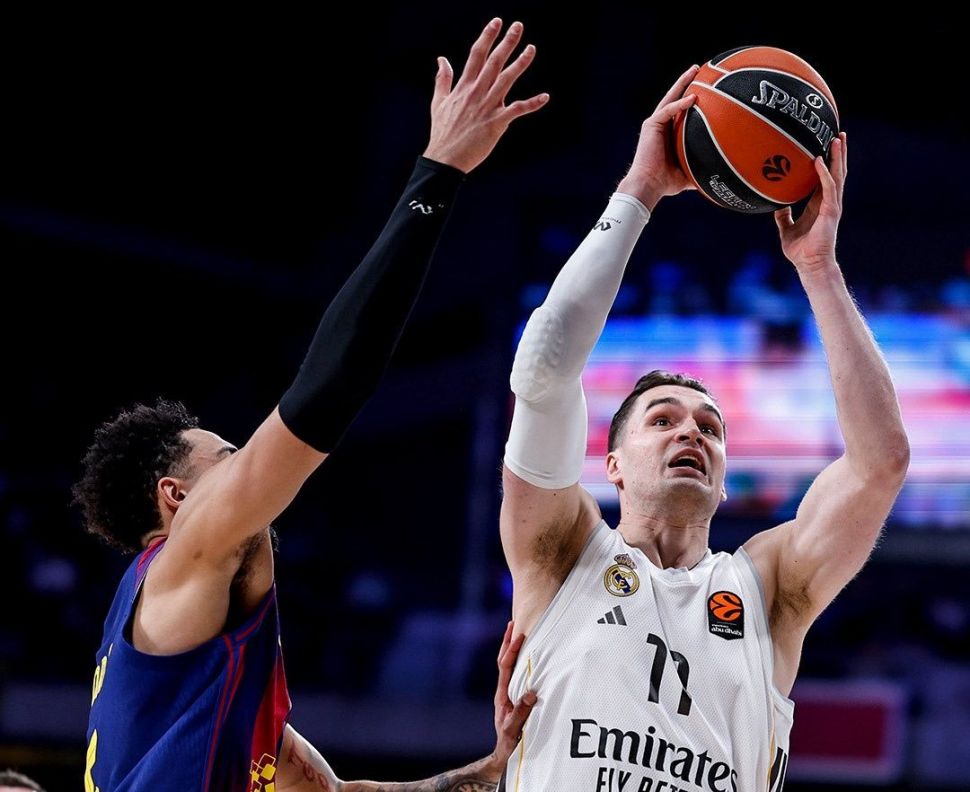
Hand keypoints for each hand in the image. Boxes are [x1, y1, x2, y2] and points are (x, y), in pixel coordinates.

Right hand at [423, 18, 548, 172]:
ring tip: (531, 49)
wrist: (445, 158)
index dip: (487, 37)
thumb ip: (443, 79)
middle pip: (494, 62)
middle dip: (507, 42)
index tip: (497, 22)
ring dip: (521, 63)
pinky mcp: (496, 123)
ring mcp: (487, 107)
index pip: (477, 55)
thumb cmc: (443, 132)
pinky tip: (545, 97)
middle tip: (518, 26)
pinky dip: (532, 104)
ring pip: (507, 80)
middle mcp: (477, 93)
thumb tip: (441, 59)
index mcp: (464, 87)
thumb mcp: (438, 102)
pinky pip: (517, 110)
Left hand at [483, 621, 536, 776]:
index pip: (505, 667)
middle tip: (512, 623)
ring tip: (517, 633)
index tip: (518, 634)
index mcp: (502, 695)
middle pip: (503, 662)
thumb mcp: (515, 729)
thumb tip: (532, 691)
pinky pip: (515, 675)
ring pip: (508, 667)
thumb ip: (522, 711)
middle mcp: (504, 692)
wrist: (505, 756)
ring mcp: (508, 694)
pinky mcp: (514, 698)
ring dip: (511, 649)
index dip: (511, 650)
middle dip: (507, 642)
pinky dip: (518, 661)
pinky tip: (525, 656)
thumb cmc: (510, 744)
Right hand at [617, 64, 698, 210]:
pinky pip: (668, 110)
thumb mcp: (689, 172)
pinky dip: (680, 103)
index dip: (691, 97)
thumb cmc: (666, 182)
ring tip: (695, 70)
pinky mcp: (651, 125)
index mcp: (669, 133)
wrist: (649, 185)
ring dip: (682, 83)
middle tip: (699, 69)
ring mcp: (655, 123)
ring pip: (670, 98)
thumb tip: (722, 175)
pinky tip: (693, 97)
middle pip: (675, 98)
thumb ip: (702, 167)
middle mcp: (661, 125)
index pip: (681, 110)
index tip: (706, 88)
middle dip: (687, 82)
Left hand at [774, 131, 846, 274]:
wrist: (809, 264)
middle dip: (838, 153)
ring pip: (838, 175)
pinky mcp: (831, 211)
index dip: (827, 162)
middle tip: (837, 133)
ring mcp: (832, 205)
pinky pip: (828, 188)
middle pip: (836, 172)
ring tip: (838, 139)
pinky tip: (819, 161)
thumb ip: (783, 216)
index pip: (825, 178)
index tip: (825, 145)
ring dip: (838, 157)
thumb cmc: (799, 250)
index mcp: (819, 204)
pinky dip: (824, 174)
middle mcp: (828, 201)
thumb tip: (776, 205)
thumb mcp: (786, 229)